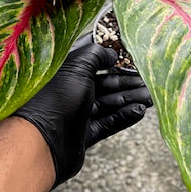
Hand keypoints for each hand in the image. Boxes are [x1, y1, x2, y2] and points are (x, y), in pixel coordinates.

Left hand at [12, 44, 151, 187]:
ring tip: (150, 95)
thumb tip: (112, 52)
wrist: (39, 144)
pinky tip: (140, 111)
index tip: (129, 47)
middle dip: (126, 79)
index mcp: (62, 69)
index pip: (89, 54)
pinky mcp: (82, 134)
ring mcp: (75, 112)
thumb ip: (96, 54)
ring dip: (130, 97)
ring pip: (108, 102)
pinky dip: (124, 117)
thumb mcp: (77, 67)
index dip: (108, 49)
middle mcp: (68, 89)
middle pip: (103, 81)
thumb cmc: (53, 99)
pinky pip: (108, 122)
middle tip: (148, 77)